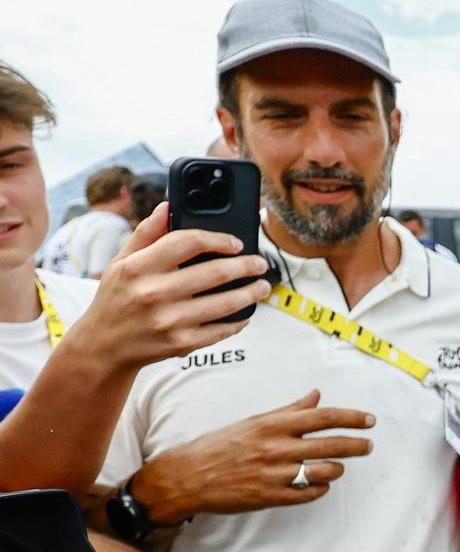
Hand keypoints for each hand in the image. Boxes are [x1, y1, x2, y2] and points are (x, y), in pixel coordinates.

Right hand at [64, 206, 271, 370]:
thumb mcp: (121, 261)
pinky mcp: (182, 343)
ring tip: (262, 286)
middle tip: (260, 263)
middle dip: (246, 266)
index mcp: (138, 267)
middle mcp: (154, 293)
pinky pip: (221, 329)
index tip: (236, 243)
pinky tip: (245, 312)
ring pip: (226, 302)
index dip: (219, 239)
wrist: (104, 346)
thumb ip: (147, 233)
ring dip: (251, 292)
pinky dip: (238, 320)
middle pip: (216, 272)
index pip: (188, 242)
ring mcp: (170, 320)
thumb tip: (168, 206)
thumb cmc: (115, 298)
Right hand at [129, 390, 374, 522]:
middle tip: (368, 445)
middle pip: (331, 445)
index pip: (323, 417)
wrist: (186, 478)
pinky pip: (309, 493)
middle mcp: (276, 448)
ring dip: (337, 468)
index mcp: (272, 425)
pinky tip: (320, 483)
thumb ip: (288, 411)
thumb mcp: (253, 422)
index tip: (369, 420)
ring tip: (338, 466)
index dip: (351, 418)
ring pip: (325, 471)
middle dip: (357, 445)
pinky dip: (320, 488)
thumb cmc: (219, 446)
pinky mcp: (271, 497)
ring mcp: (275, 475)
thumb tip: (315, 396)